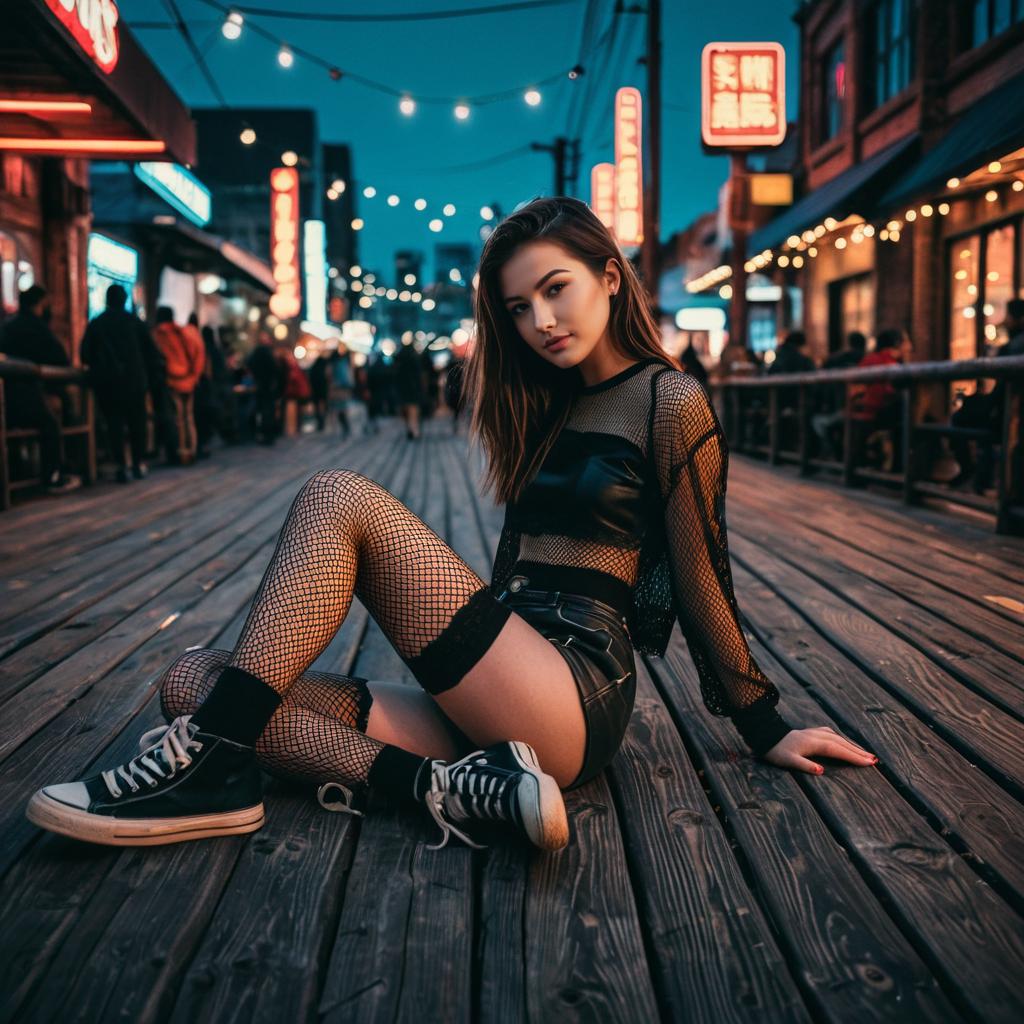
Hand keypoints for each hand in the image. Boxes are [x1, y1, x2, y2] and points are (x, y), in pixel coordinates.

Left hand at [762, 726, 876, 774]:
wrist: (766, 736)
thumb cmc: (776, 751)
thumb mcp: (788, 761)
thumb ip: (804, 765)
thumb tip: (821, 771)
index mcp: (815, 743)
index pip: (839, 750)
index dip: (855, 757)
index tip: (870, 763)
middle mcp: (818, 736)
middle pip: (843, 743)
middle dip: (859, 752)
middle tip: (875, 760)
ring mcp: (816, 733)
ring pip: (839, 738)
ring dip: (853, 745)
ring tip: (866, 754)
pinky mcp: (812, 733)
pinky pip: (833, 735)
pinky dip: (842, 739)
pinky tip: (843, 741)